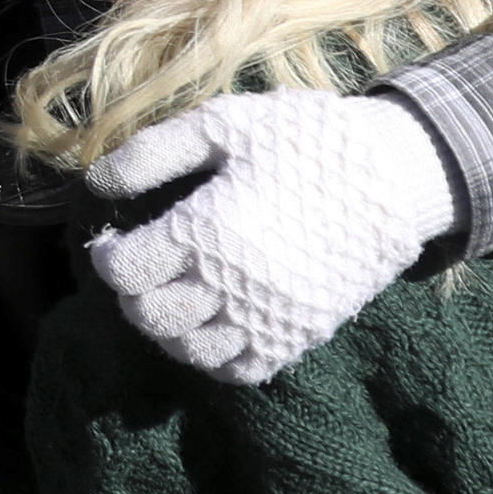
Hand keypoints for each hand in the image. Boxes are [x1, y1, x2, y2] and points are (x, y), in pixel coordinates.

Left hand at [81, 89, 456, 384]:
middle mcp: (235, 284)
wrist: (397, 173)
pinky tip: (212, 320)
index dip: (110, 258)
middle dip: (133, 294)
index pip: (128, 272)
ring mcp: (271, 315)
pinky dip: (213, 354)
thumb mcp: (225, 124)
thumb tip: (95, 181)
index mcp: (210, 230)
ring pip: (191, 350)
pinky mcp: (301, 333)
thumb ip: (153, 153)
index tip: (116, 242)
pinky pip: (239, 369)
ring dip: (169, 328)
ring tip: (174, 294)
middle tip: (143, 269)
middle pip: (152, 317)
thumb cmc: (307, 138)